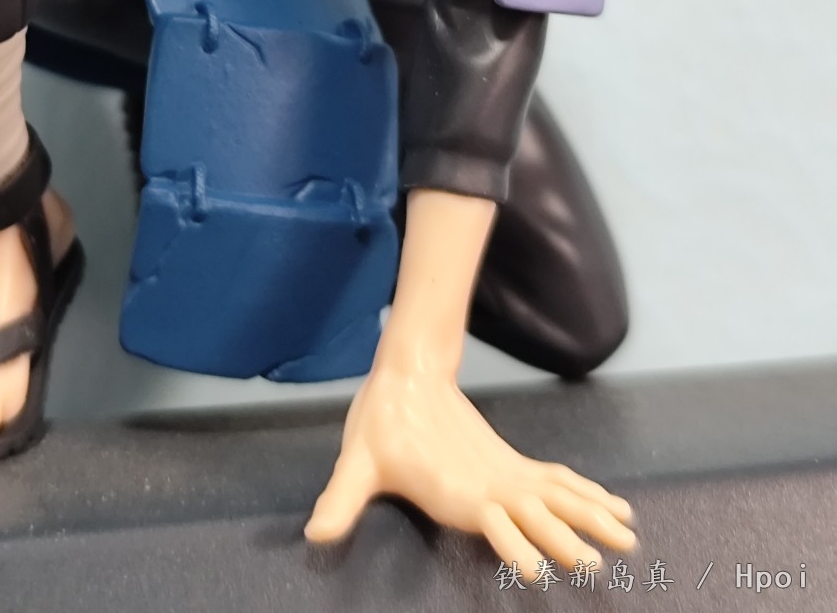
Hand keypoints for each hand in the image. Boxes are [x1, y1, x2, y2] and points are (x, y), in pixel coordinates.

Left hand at [306, 348, 635, 580]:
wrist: (406, 371)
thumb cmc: (380, 421)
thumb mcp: (356, 462)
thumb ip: (340, 500)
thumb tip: (313, 535)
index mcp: (457, 489)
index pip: (492, 521)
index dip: (515, 545)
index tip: (541, 572)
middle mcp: (490, 482)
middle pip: (538, 512)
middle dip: (570, 537)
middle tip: (603, 564)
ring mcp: (504, 472)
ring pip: (558, 495)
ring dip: (592, 514)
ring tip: (630, 536)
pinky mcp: (509, 464)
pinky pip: (557, 481)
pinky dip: (586, 494)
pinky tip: (612, 506)